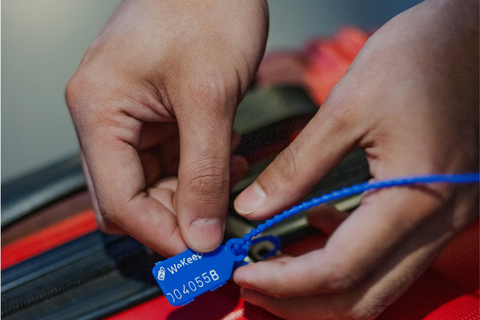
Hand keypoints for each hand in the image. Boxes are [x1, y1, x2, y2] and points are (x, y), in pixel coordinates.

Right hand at [66, 0, 267, 255]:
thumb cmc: (207, 8)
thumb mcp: (210, 98)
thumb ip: (204, 173)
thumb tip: (200, 234)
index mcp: (99, 111)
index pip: (119, 202)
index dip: (161, 234)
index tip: (202, 254)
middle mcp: (104, 117)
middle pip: (132, 197)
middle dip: (177, 216)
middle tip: (220, 227)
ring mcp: (128, 115)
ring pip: (154, 183)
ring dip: (192, 192)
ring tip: (230, 176)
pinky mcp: (154, 112)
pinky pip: (170, 160)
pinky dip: (198, 170)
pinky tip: (226, 156)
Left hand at [233, 1, 478, 318]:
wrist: (473, 38)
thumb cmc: (419, 59)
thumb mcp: (347, 107)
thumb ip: (297, 167)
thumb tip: (252, 208)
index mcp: (413, 199)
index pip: (340, 270)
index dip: (284, 281)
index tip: (242, 274)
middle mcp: (435, 224)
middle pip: (361, 298)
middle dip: (299, 301)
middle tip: (251, 283)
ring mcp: (441, 222)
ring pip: (376, 287)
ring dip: (320, 290)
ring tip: (272, 267)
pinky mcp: (436, 210)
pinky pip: (388, 258)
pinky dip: (345, 262)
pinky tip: (312, 232)